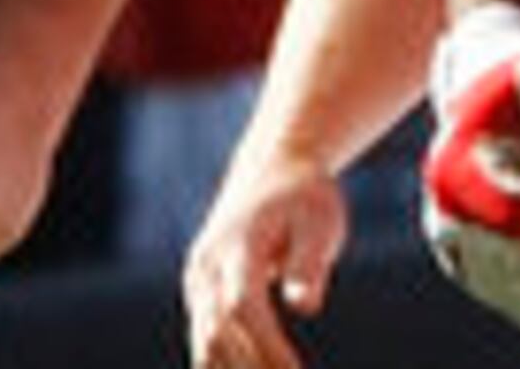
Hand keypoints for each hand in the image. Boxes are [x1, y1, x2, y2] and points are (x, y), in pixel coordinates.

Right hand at [183, 142, 350, 367]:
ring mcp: (198, 282)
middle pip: (216, 334)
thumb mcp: (321, 219)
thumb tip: (303, 305)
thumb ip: (309, 262)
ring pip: (204, 344)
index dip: (266, 348)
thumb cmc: (305, 197)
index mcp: (238, 244)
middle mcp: (207, 266)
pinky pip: (206, 341)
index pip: (243, 307)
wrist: (271, 170)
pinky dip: (226, 368)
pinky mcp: (200, 295)